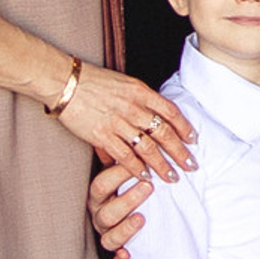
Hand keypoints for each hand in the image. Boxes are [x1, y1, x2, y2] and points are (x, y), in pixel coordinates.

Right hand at [52, 62, 194, 180]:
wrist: (66, 82)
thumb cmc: (94, 81)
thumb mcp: (124, 83)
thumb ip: (141, 98)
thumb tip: (155, 113)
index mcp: (141, 92)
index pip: (170, 111)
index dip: (184, 127)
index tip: (193, 140)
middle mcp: (134, 108)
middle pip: (164, 133)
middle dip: (180, 152)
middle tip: (191, 165)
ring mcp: (119, 122)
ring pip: (148, 148)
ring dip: (162, 165)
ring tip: (172, 177)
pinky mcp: (102, 135)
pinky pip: (125, 156)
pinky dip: (137, 168)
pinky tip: (145, 177)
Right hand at [87, 162, 151, 258]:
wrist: (147, 219)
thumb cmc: (134, 188)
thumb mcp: (130, 173)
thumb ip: (130, 158)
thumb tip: (136, 130)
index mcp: (101, 194)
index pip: (102, 183)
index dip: (118, 174)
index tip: (140, 163)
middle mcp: (101, 214)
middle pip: (106, 210)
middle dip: (127, 198)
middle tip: (149, 186)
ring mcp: (109, 234)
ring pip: (110, 236)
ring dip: (126, 227)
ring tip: (143, 218)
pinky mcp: (119, 253)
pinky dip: (122, 258)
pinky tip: (130, 254)